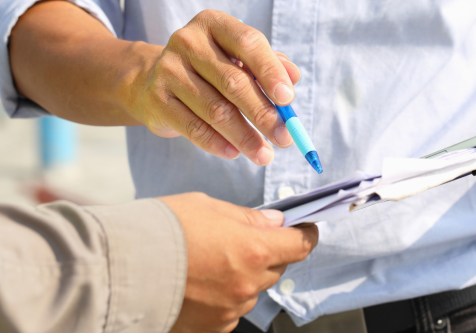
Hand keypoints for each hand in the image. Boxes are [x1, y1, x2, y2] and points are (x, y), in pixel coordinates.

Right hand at [127, 10, 300, 164]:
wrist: (153, 79)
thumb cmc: (212, 68)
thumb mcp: (240, 58)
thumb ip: (270, 65)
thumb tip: (293, 78)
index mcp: (214, 24)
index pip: (248, 43)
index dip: (270, 71)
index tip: (289, 100)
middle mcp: (187, 41)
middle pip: (233, 82)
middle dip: (264, 114)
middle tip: (285, 137)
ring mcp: (168, 70)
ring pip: (216, 110)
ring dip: (245, 136)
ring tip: (264, 155)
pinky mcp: (155, 99)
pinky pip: (193, 127)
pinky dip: (217, 144)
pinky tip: (235, 153)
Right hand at [159, 193, 318, 332]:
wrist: (117, 268)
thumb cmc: (161, 229)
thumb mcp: (209, 207)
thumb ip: (247, 218)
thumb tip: (274, 222)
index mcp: (255, 250)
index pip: (300, 245)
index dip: (306, 234)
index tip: (305, 228)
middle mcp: (248, 285)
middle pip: (275, 268)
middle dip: (267, 252)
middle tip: (242, 239)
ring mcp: (229, 311)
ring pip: (251, 290)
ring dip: (242, 276)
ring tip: (208, 262)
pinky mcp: (209, 329)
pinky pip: (229, 312)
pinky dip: (222, 298)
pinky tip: (198, 284)